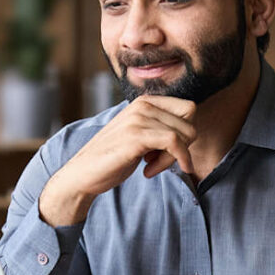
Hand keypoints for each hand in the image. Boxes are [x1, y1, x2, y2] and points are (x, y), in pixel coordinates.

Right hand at [39, 96, 196, 226]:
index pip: (188, 109)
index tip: (167, 151)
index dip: (185, 133)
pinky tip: (149, 172)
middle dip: (182, 147)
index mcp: (144, 102)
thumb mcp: (139, 135)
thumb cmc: (112, 158)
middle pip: (190, 122)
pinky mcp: (136, 136)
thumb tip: (191, 131)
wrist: (83, 173)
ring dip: (173, 158)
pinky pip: (175, 144)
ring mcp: (138, 119)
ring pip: (184, 134)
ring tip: (150, 167)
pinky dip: (172, 161)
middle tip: (159, 161)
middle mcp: (142, 105)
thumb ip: (160, 127)